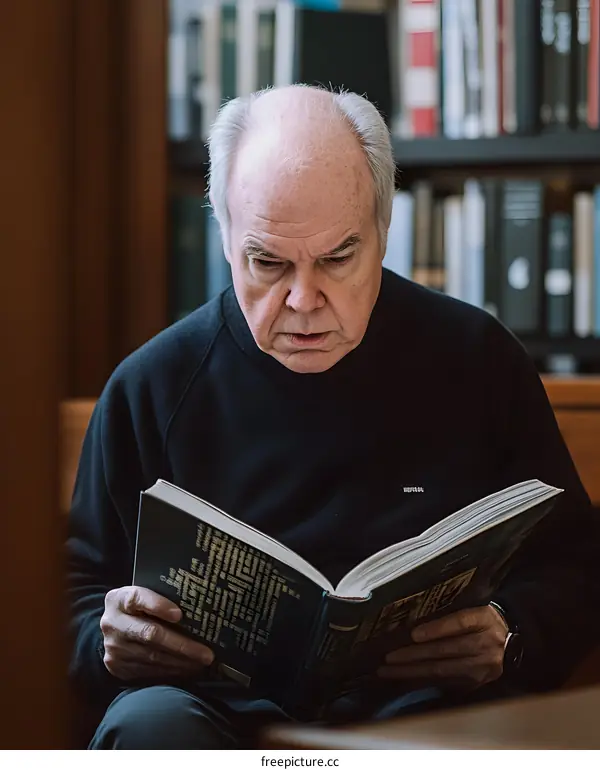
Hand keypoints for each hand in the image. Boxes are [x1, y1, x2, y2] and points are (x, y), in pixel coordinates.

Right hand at [100, 586, 213, 680]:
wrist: (113, 628)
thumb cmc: (138, 608)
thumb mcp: (144, 595)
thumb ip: (162, 596)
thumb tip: (197, 604)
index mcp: (120, 599)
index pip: (138, 599)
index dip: (158, 606)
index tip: (179, 614)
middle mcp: (112, 623)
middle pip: (150, 634)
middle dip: (181, 645)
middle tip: (206, 653)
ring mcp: (113, 648)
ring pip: (151, 657)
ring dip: (180, 662)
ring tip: (202, 663)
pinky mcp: (116, 667)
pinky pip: (148, 671)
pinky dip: (170, 671)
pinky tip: (187, 669)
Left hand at [377, 605, 508, 689]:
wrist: (511, 642)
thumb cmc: (484, 620)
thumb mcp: (474, 607)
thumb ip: (451, 613)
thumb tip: (415, 622)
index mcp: (483, 619)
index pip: (459, 623)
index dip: (436, 629)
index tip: (414, 634)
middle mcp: (484, 644)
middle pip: (445, 650)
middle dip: (414, 655)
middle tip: (389, 657)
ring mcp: (481, 667)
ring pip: (442, 670)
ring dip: (412, 671)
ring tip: (389, 670)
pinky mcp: (476, 683)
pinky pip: (445, 683)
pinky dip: (422, 681)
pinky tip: (405, 680)